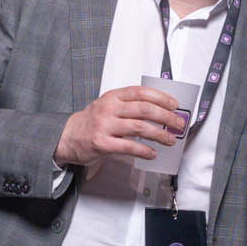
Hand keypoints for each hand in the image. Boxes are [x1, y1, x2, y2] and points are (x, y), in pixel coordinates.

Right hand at [54, 87, 189, 171]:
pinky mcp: (102, 143)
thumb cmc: (92, 122)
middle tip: (178, 124)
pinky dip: (144, 151)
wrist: (68, 136)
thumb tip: (159, 111)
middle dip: (166, 117)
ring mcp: (105, 126)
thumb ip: (129, 105)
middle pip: (144, 109)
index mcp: (113, 96)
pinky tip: (152, 153)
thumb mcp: (108, 105)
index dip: (161, 97)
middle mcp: (109, 108)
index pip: (141, 92)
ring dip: (159, 134)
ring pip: (139, 127)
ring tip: (170, 139)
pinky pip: (128, 147)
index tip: (174, 105)